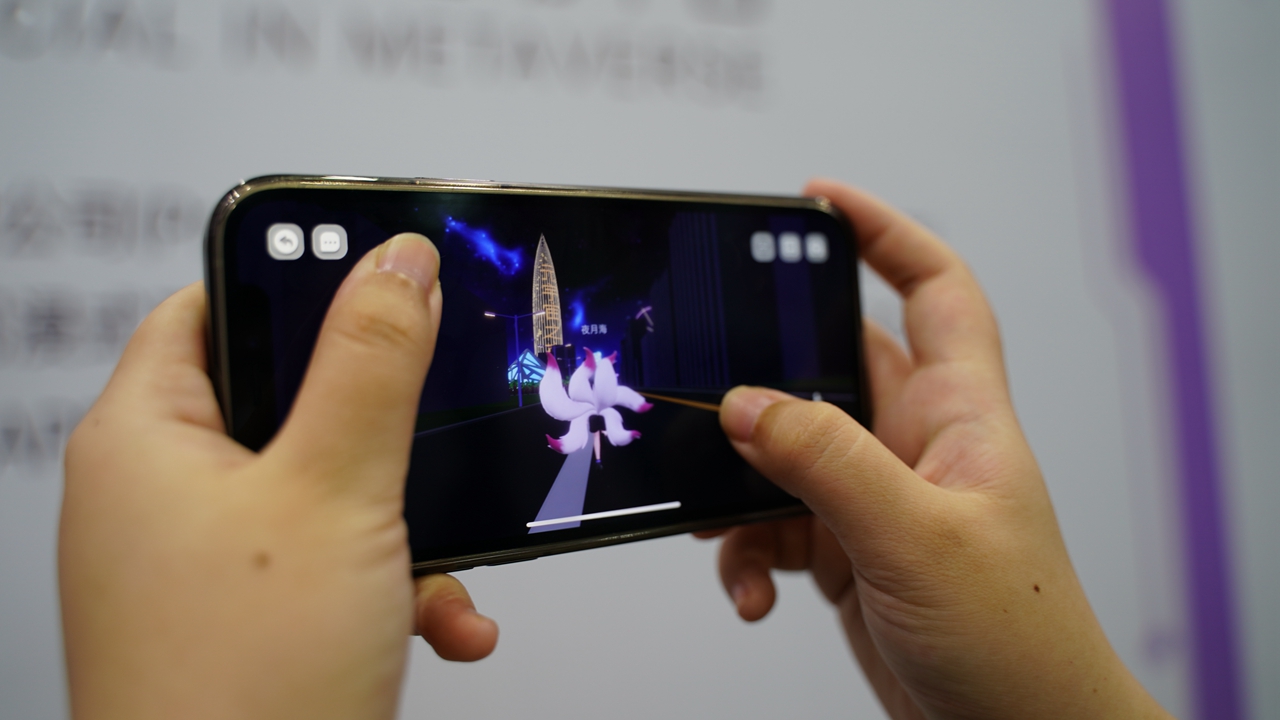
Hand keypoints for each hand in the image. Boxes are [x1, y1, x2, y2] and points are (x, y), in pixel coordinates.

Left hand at [60, 233, 497, 719]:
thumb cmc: (236, 690)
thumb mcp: (335, 494)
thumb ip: (372, 364)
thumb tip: (397, 261)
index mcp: (148, 438)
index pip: (215, 305)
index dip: (297, 277)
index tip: (378, 270)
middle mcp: (164, 495)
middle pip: (289, 401)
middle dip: (382, 432)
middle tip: (431, 423)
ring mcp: (206, 563)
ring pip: (327, 491)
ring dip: (405, 523)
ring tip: (437, 560)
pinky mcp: (249, 618)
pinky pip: (333, 565)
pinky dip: (394, 586)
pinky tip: (440, 622)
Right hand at [704, 181, 1172, 719]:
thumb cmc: (1017, 643)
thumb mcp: (915, 538)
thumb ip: (828, 463)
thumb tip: (747, 403)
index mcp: (957, 416)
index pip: (934, 290)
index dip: (885, 232)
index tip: (818, 198)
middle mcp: (913, 447)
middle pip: (829, 368)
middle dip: (766, 376)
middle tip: (709, 384)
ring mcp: (875, 501)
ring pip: (785, 454)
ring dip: (742, 488)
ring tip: (723, 523)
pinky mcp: (845, 553)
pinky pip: (773, 527)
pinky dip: (746, 553)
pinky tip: (752, 590)